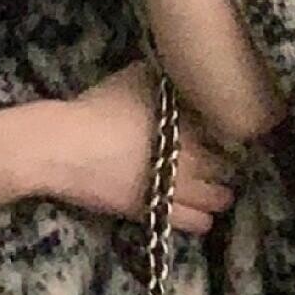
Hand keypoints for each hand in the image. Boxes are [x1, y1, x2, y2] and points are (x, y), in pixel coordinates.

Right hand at [43, 65, 236, 235]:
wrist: (66, 149)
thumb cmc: (99, 108)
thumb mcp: (133, 77)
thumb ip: (162, 77)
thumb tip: (176, 72)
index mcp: (189, 123)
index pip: (226, 130)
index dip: (226, 130)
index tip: (220, 129)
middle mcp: (192, 158)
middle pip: (228, 166)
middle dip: (226, 162)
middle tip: (218, 159)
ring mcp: (177, 189)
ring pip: (219, 199)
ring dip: (219, 193)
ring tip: (211, 188)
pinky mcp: (158, 212)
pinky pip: (196, 223)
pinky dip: (201, 217)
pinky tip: (196, 209)